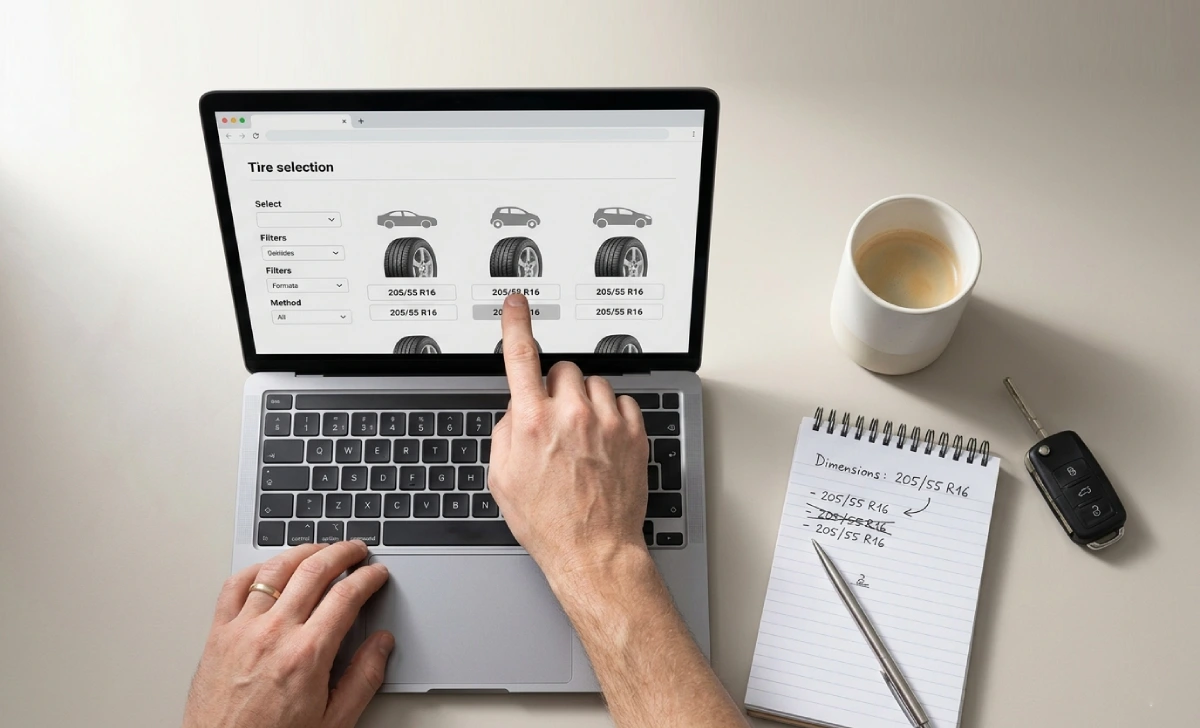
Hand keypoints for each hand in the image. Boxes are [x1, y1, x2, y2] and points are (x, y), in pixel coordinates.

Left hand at [184, 540, 391, 727]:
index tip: (376, 574)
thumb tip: (382, 645)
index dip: (368, 578)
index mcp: (307, 655)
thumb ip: (363, 679)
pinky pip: (235, 586)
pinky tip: (271, 568)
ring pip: (276, 569)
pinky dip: (256, 569)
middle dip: (342, 552)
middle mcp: (273, 634)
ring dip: (303, 551)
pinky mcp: (217, 634)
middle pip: (314, 570)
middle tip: (356, 550)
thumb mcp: (333, 722)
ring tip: (320, 550)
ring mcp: (242, 630)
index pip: (346, 596)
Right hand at [488, 293, 649, 579]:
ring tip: (582, 438)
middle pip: (563, 370)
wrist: (592, 549)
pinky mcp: (633, 434)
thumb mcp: (503, 478)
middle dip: (556, 389)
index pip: (520, 356)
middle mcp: (571, 415)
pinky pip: (622, 403)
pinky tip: (604, 442)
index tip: (518, 304)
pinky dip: (612, 416)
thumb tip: (518, 410)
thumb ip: (505, 432)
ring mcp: (606, 422)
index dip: (516, 324)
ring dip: (586, 402)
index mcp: (532, 422)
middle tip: (556, 421)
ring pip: (594, 384)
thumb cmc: (549, 522)